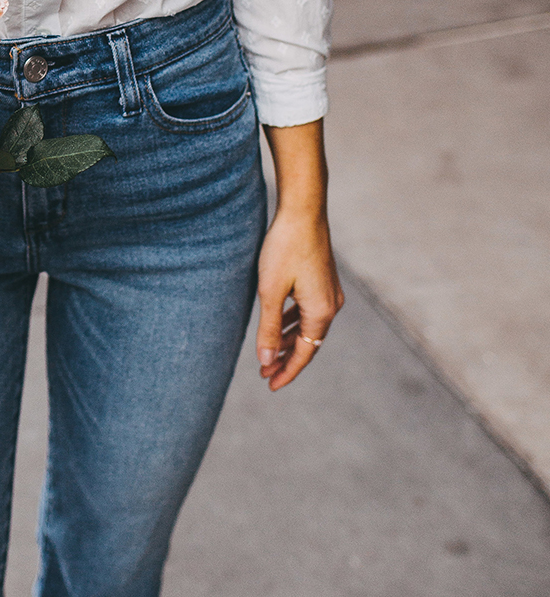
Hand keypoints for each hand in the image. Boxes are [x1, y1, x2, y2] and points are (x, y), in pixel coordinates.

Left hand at [255, 119, 343, 390]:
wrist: (303, 210)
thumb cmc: (284, 248)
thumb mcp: (270, 291)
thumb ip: (270, 328)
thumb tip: (268, 359)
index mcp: (321, 312)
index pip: (305, 354)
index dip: (287, 371)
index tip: (270, 385)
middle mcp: (331, 305)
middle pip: (309, 343)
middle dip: (287, 359)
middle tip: (265, 373)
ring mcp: (330, 292)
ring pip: (309, 327)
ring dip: (289, 341)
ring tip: (270, 354)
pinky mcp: (323, 280)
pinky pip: (309, 311)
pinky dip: (294, 323)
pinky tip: (280, 324)